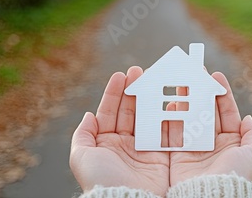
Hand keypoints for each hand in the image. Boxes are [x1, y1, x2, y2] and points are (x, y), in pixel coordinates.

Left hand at [69, 67, 168, 195]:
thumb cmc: (100, 180)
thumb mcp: (81, 157)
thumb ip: (82, 135)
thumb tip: (88, 115)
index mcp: (106, 143)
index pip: (109, 112)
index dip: (114, 93)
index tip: (121, 75)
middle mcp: (125, 144)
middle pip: (130, 110)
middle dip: (134, 90)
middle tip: (140, 71)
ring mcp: (144, 149)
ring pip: (147, 116)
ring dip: (151, 98)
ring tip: (155, 80)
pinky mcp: (162, 155)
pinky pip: (165, 130)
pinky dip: (168, 115)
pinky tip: (169, 100)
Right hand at [168, 72, 251, 184]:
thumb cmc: (236, 177)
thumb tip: (249, 118)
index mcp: (231, 142)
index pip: (227, 111)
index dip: (221, 92)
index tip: (215, 74)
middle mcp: (213, 144)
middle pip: (206, 111)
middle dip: (201, 91)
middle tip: (194, 73)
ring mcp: (195, 149)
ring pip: (189, 117)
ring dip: (185, 100)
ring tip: (181, 84)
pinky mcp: (178, 156)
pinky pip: (174, 132)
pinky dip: (171, 117)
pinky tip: (170, 103)